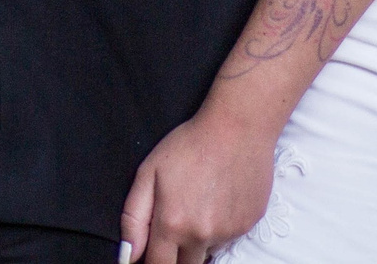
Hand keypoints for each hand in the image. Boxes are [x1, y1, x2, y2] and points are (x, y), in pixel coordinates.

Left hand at [119, 107, 276, 263]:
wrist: (238, 126)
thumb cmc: (190, 143)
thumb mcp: (149, 172)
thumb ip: (133, 218)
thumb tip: (128, 255)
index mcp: (172, 224)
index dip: (152, 263)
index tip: (153, 252)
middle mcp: (201, 235)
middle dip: (175, 255)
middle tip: (176, 223)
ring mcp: (227, 233)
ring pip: (207, 252)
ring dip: (198, 240)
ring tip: (200, 203)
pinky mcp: (248, 225)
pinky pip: (227, 239)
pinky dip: (220, 227)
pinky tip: (219, 199)